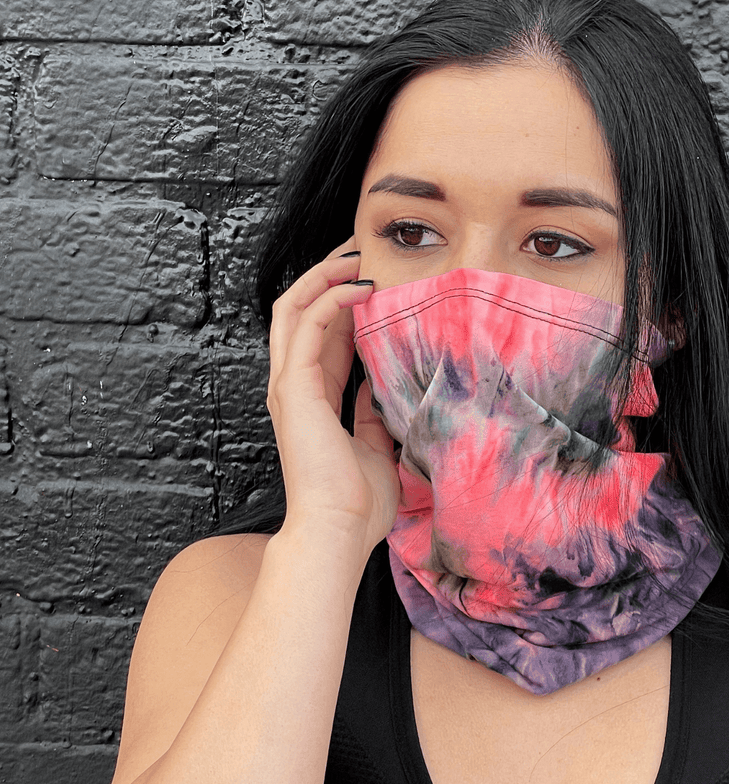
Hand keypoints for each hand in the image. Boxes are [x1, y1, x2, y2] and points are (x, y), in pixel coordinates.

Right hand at [266, 236, 399, 554]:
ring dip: (325, 275)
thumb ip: (373, 413)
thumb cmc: (357, 501)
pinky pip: (307, 326)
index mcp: (312, 398)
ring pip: (293, 308)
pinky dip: (332, 298)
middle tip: (360, 251)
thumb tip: (385, 386)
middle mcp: (293, 386)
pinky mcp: (293, 389)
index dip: (344, 302)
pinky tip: (362, 286)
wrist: (339, 532)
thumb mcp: (375, 445)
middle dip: (327, 275)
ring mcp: (288, 385)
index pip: (323, 335)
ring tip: (358, 255)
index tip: (376, 279)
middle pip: (299, 310)